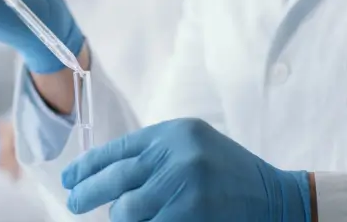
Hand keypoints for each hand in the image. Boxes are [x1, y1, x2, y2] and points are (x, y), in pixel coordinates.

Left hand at [62, 118, 311, 221]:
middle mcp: (176, 153)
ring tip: (114, 217)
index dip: (88, 165)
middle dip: (88, 192)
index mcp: (173, 132)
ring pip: (127, 208)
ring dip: (117, 217)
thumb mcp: (190, 147)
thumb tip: (103, 173)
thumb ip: (153, 154)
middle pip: (116, 177)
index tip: (69, 177)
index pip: (118, 149)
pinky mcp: (190, 213)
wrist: (277, 196)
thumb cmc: (228, 173)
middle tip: (73, 202)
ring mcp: (184, 184)